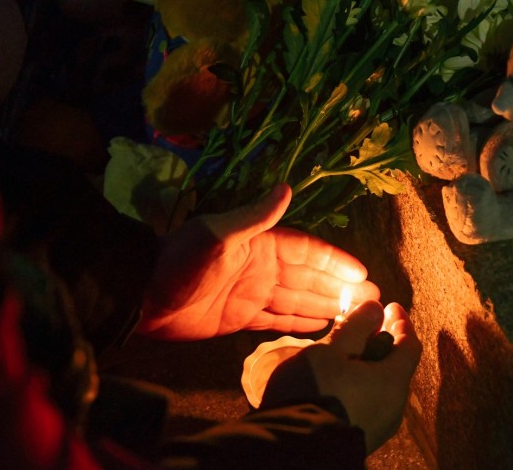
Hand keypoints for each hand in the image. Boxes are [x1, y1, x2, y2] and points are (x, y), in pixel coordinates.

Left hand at [139, 184, 379, 339]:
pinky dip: (299, 322)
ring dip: (326, 305)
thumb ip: (254, 217)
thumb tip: (287, 187)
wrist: (141, 296)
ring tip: (354, 315)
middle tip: (371, 300)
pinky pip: (278, 319)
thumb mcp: (216, 235)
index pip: (307, 252)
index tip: (363, 274)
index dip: (335, 262)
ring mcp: (252, 294)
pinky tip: (320, 326)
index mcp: (260, 245)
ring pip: (298, 300)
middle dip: (339, 287)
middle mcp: (261, 268)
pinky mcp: (240, 318)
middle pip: (309, 278)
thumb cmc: (179, 263)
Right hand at [308, 301, 421, 452]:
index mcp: (393, 382)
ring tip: (347, 353)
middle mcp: (394, 407)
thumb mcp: (331, 351)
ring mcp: (380, 427)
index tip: (390, 306)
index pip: (409, 344)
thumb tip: (376, 308)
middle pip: (397, 366)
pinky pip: (370, 403)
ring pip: (383, 386)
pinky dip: (363, 384)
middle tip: (367, 326)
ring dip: (371, 365)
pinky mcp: (363, 438)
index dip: (401, 321)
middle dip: (384, 342)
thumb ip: (356, 327)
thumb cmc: (315, 392)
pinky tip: (340, 381)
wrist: (295, 452)